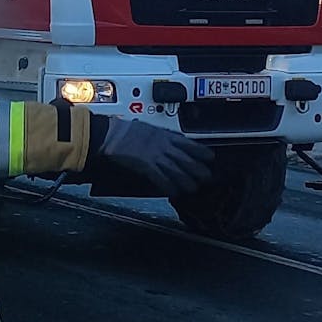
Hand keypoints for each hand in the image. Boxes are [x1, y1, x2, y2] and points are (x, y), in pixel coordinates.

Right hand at [94, 118, 213, 195]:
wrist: (111, 134)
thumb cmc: (124, 130)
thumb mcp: (148, 128)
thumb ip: (159, 135)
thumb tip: (167, 139)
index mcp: (164, 135)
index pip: (189, 143)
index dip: (201, 151)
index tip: (210, 157)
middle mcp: (163, 145)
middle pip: (186, 158)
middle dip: (198, 169)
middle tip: (207, 177)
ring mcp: (155, 155)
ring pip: (177, 170)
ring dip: (186, 180)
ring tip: (193, 188)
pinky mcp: (145, 165)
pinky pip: (161, 178)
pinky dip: (168, 186)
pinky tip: (174, 192)